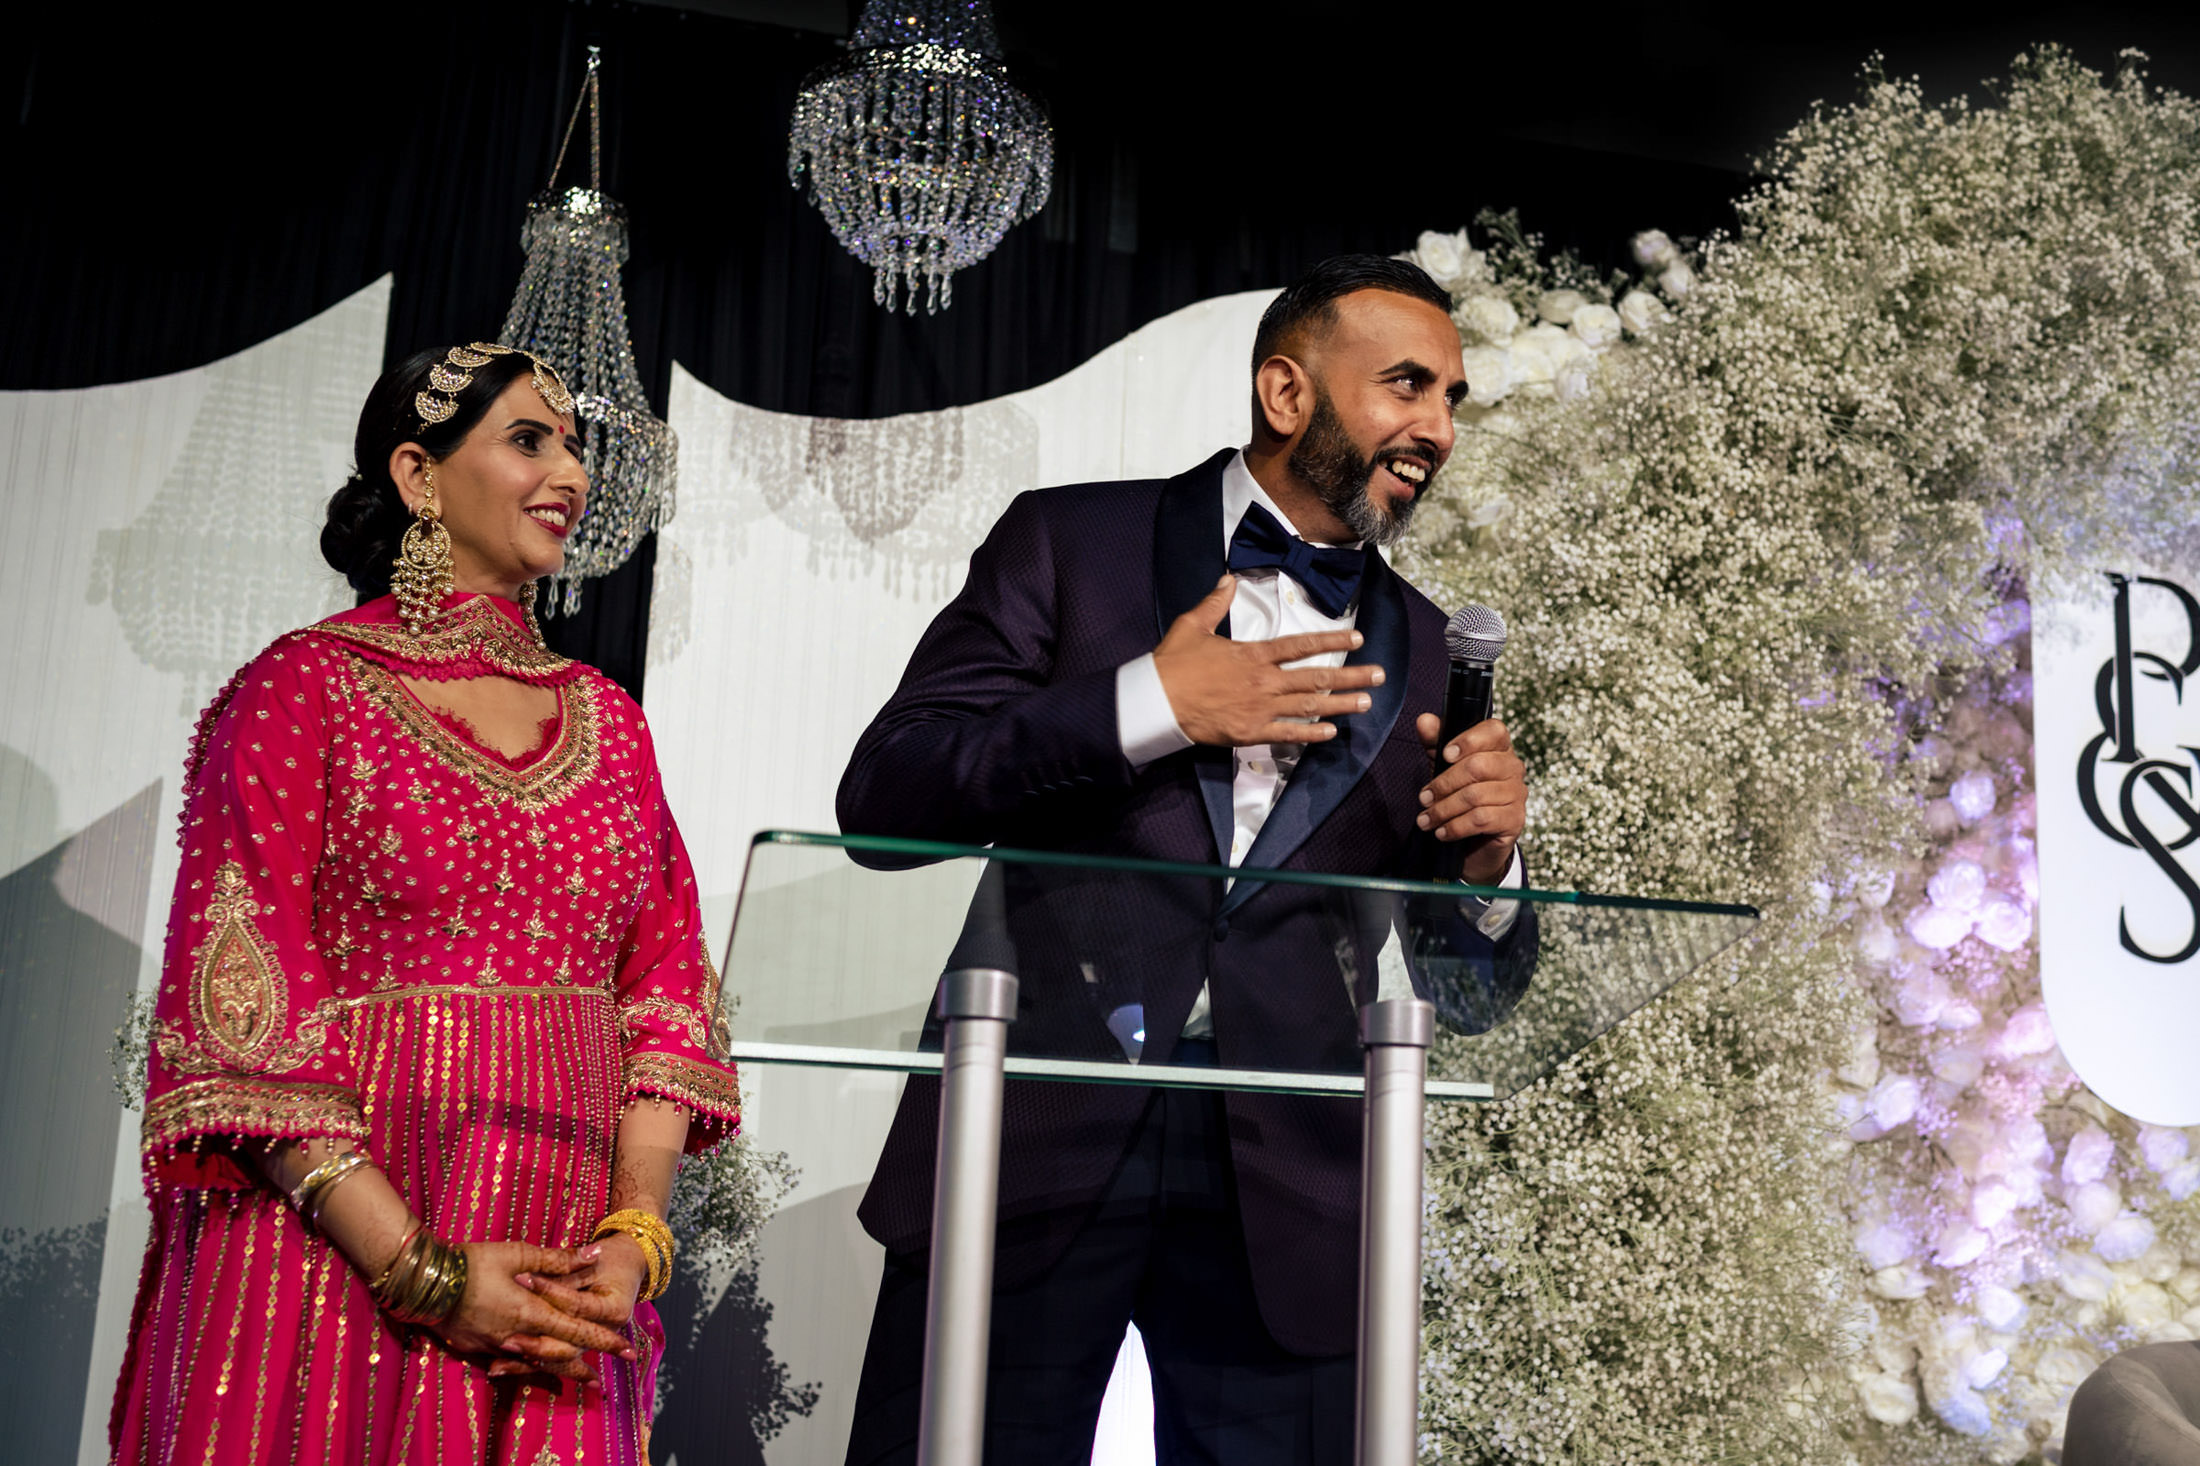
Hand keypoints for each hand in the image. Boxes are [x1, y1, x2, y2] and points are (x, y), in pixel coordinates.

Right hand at [430, 1240, 636, 1383]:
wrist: (423, 1282)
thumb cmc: (473, 1262)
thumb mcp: (518, 1253)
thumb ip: (558, 1259)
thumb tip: (594, 1254)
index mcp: (530, 1312)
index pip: (576, 1331)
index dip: (603, 1341)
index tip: (626, 1350)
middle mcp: (516, 1335)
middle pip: (559, 1356)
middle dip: (584, 1366)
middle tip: (605, 1378)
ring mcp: (496, 1346)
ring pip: (537, 1364)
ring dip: (561, 1370)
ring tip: (581, 1378)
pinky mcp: (478, 1348)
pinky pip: (512, 1362)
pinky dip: (531, 1366)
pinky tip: (538, 1368)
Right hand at [1152, 575, 1384, 745]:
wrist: (1156, 701)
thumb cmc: (1172, 664)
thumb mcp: (1192, 625)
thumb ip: (1215, 603)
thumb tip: (1228, 580)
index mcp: (1253, 654)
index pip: (1300, 645)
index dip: (1331, 641)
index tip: (1357, 638)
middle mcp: (1263, 681)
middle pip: (1315, 677)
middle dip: (1350, 676)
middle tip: (1379, 675)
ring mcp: (1259, 708)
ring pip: (1308, 706)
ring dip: (1340, 704)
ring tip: (1366, 702)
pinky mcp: (1250, 732)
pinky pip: (1287, 734)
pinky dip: (1310, 733)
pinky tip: (1331, 732)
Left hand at [1414, 714, 1525, 884]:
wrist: (1474, 839)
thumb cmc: (1460, 794)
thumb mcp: (1443, 765)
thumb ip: (1435, 741)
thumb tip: (1424, 720)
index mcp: (1499, 747)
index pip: (1494, 731)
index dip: (1469, 741)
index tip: (1445, 755)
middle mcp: (1513, 767)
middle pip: (1478, 766)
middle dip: (1444, 784)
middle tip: (1424, 798)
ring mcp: (1517, 794)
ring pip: (1476, 796)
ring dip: (1444, 810)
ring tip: (1426, 820)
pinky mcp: (1515, 820)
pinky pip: (1481, 819)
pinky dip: (1456, 827)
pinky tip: (1442, 832)